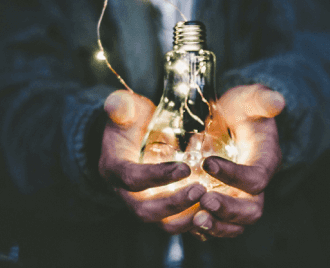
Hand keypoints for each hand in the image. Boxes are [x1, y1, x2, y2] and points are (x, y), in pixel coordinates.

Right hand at [99, 90, 205, 233]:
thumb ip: (121, 106)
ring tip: (211, 203)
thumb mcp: (125, 110)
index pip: (131, 178)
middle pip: (145, 211)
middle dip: (173, 204)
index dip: (156, 176)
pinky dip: (196, 222)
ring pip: (163, 223)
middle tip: (201, 190)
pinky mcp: (161, 211)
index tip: (185, 168)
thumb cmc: (131, 122)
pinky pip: (177, 224)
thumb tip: (117, 104)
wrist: (131, 140)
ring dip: (187, 218)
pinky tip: (215, 210)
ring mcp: (144, 205)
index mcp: (114, 168)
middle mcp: (126, 194)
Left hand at [191, 84, 284, 237]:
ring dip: (215, 226)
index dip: (234, 175)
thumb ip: (261, 99)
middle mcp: (253, 187)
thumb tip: (277, 101)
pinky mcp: (220, 204)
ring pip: (234, 225)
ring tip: (195, 219)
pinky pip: (215, 226)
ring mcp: (237, 198)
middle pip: (250, 211)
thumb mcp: (249, 99)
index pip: (255, 178)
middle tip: (204, 201)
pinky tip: (184, 221)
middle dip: (228, 210)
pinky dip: (202, 230)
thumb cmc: (240, 109)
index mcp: (264, 162)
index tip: (207, 163)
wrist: (230, 121)